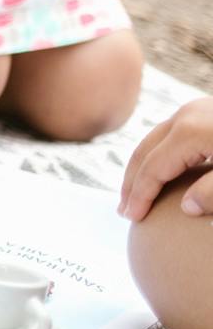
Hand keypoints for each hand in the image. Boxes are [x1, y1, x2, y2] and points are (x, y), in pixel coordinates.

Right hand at [120, 97, 212, 221]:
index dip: (141, 195)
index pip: (153, 167)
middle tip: (124, 209)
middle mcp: (184, 115)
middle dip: (132, 180)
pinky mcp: (205, 111)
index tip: (133, 219)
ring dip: (143, 166)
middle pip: (145, 150)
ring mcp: (194, 109)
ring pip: (155, 139)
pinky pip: (171, 135)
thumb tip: (186, 207)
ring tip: (137, 192)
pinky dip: (159, 155)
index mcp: (189, 132)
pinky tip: (166, 172)